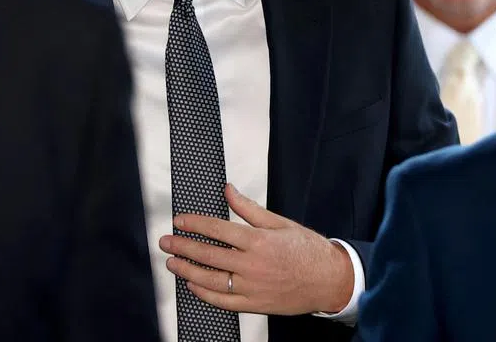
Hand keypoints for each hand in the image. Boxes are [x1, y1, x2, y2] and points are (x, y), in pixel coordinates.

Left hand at [157, 183, 353, 315]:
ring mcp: (252, 287)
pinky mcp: (254, 304)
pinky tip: (193, 285)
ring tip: (172, 264)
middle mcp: (252, 265)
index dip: (194, 224)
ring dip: (187, 271)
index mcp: (258, 241)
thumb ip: (250, 209)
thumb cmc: (307, 250)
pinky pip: (223, 301)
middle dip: (182, 247)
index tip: (179, 221)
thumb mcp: (280, 222)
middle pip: (208, 254)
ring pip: (210, 280)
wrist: (329, 280)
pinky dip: (205, 294)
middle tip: (165, 242)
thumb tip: (228, 190)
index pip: (217, 229)